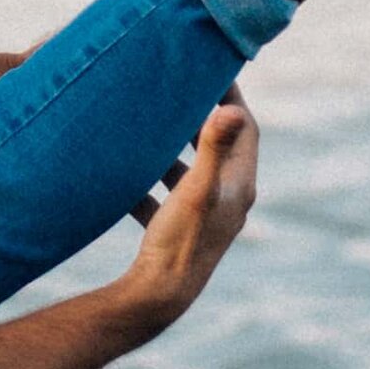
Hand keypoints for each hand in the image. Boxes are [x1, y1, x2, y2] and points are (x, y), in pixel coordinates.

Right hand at [116, 93, 257, 328]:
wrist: (160, 298)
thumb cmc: (180, 241)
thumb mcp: (195, 190)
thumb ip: (212, 149)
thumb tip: (231, 109)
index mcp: (239, 185)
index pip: (245, 129)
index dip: (232, 97)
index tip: (210, 70)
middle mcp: (229, 199)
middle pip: (219, 147)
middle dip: (198, 118)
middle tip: (175, 90)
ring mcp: (206, 216)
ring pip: (191, 171)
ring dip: (172, 149)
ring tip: (148, 125)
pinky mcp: (181, 230)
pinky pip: (167, 197)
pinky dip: (150, 183)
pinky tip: (123, 175)